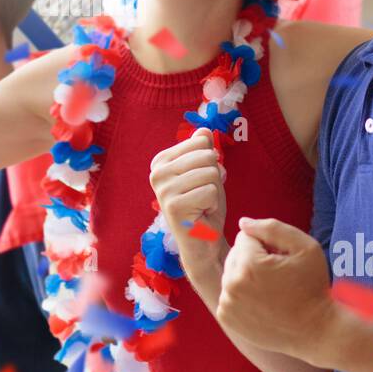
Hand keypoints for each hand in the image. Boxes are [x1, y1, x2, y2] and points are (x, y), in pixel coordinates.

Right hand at [149, 129, 227, 280]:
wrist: (203, 240)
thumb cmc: (204, 204)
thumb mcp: (206, 171)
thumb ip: (203, 149)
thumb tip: (203, 131)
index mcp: (161, 161)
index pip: (200, 143)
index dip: (210, 162)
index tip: (200, 181)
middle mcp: (157, 173)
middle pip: (207, 157)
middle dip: (214, 177)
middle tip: (204, 195)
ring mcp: (163, 190)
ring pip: (210, 173)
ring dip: (215, 191)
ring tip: (203, 204)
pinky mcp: (173, 206)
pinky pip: (210, 191)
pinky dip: (213, 204)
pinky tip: (202, 214)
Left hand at [217, 217, 337, 362]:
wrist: (315, 330)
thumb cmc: (313, 287)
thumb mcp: (305, 247)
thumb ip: (272, 228)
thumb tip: (243, 223)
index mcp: (249, 265)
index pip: (245, 236)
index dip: (266, 244)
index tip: (281, 260)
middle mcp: (232, 285)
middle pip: (235, 253)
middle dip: (253, 258)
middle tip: (277, 275)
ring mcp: (227, 304)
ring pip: (231, 272)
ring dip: (246, 275)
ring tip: (271, 289)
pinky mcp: (226, 317)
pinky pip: (228, 292)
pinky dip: (241, 294)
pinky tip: (262, 302)